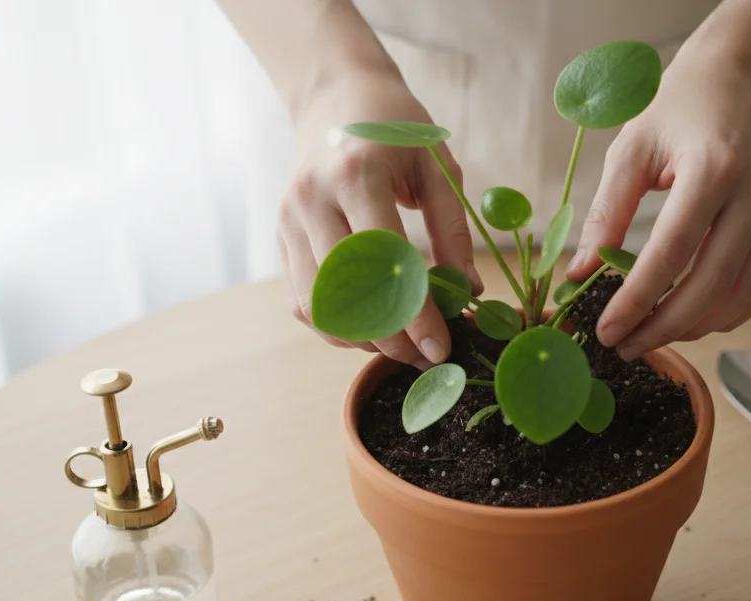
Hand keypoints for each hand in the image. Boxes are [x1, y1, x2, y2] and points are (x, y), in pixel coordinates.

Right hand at [279, 69, 481, 366]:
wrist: (335, 93)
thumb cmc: (394, 126)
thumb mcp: (437, 166)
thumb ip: (453, 230)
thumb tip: (469, 292)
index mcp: (355, 173)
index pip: (385, 261)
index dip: (413, 313)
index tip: (440, 347)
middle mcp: (312, 199)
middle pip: (345, 292)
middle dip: (388, 336)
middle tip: (425, 357)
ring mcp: (289, 218)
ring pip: (315, 304)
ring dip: (358, 336)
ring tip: (399, 344)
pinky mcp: (280, 234)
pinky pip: (301, 298)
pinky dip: (334, 324)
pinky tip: (369, 327)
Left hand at [566, 38, 750, 360]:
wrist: (739, 78)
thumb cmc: (678, 108)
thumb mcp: (631, 150)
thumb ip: (606, 214)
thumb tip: (579, 273)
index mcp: (713, 170)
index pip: (672, 253)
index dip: (637, 300)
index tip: (606, 329)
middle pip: (711, 285)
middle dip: (664, 326)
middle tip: (625, 345)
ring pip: (742, 296)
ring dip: (696, 327)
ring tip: (653, 334)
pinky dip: (726, 313)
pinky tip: (690, 318)